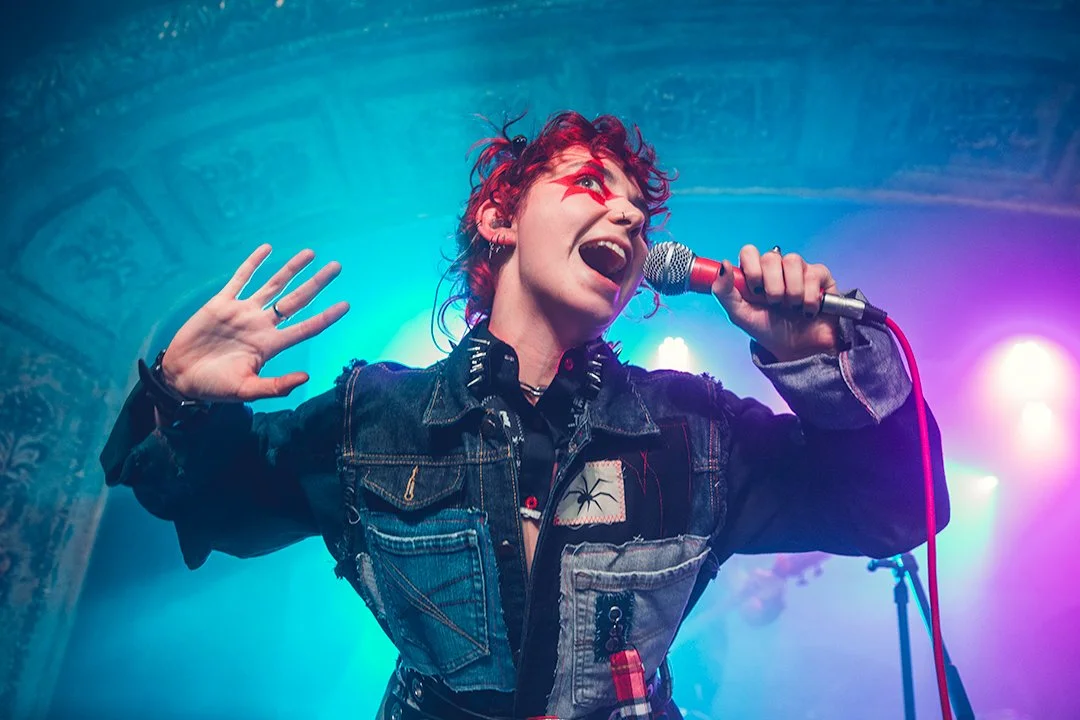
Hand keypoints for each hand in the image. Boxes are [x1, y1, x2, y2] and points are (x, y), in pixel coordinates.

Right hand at [159, 245, 348, 401]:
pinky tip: (267, 249)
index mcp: (271, 346)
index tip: (346, 305)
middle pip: (296, 300)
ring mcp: (243, 312)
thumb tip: (307, 378)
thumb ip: (276, 386)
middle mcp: (261, 325)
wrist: (181, 378)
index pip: (306, 327)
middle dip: (316, 283)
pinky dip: (253, 263)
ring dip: (291, 269)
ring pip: (273, 285)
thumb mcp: (247, 391)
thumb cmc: (215, 388)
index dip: (326, 316)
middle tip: (337, 267)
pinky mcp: (221, 304)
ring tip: (311, 253)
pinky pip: (240, 279)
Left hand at [711, 245, 841, 361]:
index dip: (751, 267)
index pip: (749, 252)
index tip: (754, 289)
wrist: (798, 351)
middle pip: (771, 256)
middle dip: (771, 286)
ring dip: (791, 291)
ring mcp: (799, 270)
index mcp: (755, 274)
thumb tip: (724, 265)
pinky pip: (813, 274)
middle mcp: (777, 268)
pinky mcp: (821, 277)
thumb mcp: (740, 315)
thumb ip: (724, 292)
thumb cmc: (769, 331)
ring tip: (791, 308)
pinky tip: (807, 310)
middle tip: (774, 303)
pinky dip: (808, 297)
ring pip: (793, 261)